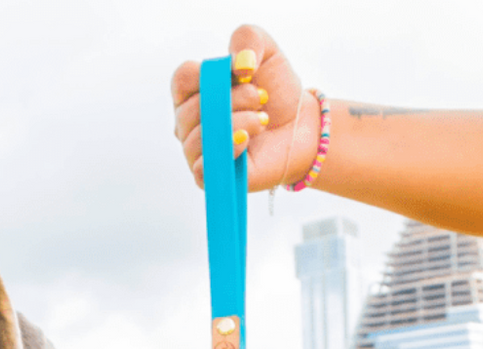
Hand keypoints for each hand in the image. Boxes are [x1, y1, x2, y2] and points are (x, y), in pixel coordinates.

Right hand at [172, 24, 319, 191]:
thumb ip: (247, 39)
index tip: (242, 72)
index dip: (210, 73)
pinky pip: (203, 167)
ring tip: (261, 120)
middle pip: (191, 109)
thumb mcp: (266, 52)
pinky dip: (228, 149)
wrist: (300, 128)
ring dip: (237, 122)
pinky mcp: (210, 176)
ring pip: (198, 138)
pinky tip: (247, 141)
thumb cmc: (277, 93)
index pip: (181, 79)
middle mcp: (188, 125)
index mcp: (193, 94)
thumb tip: (239, 64)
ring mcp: (197, 152)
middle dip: (233, 99)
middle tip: (261, 98)